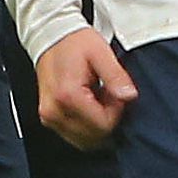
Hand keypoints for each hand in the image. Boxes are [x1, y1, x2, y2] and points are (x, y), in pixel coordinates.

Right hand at [35, 26, 135, 149]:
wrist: (51, 36)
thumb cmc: (74, 42)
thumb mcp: (101, 53)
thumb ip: (116, 76)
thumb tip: (129, 96)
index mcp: (67, 95)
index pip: (103, 125)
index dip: (116, 112)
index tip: (115, 93)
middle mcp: (54, 111)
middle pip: (94, 137)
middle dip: (107, 120)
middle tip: (106, 95)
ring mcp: (49, 117)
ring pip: (84, 141)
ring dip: (97, 125)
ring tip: (96, 99)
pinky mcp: (48, 119)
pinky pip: (74, 136)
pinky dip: (86, 126)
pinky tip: (88, 105)